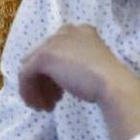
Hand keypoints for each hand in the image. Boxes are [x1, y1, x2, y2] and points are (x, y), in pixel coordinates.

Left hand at [17, 24, 134, 112]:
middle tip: (53, 102)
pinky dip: (28, 91)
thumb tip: (54, 79)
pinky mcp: (43, 56)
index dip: (55, 74)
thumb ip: (74, 65)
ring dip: (37, 89)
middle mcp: (65, 32)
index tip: (60, 93)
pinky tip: (38, 106)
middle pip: (43, 58)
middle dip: (45, 82)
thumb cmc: (108, 81)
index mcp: (80, 32)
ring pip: (32, 66)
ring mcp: (52, 43)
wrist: (113, 84)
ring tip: (47, 107)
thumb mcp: (91, 67)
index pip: (57, 51)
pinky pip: (26, 75)